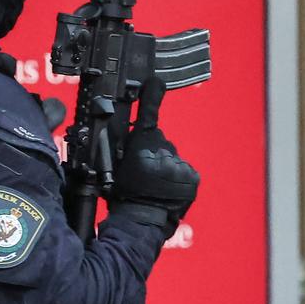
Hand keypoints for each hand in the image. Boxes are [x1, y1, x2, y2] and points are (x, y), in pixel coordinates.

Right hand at [107, 79, 198, 230]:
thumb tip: (128, 127)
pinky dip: (176, 175)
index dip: (151, 97)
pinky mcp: (192, 177)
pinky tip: (166, 188)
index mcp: (141, 149)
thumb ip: (122, 144)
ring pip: (170, 156)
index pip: (147, 118)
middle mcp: (162, 154)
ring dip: (164, 164)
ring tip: (153, 183)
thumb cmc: (122, 195)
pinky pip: (183, 169)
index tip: (155, 82)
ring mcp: (179, 166)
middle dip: (152, 150)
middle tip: (142, 170)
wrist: (142, 221)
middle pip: (158, 140)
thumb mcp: (112, 166)